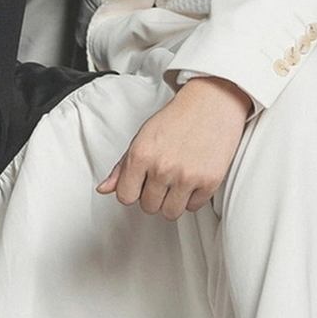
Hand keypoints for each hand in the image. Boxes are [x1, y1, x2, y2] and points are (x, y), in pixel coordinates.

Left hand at [97, 77, 250, 218]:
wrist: (212, 104)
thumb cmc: (177, 119)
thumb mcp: (142, 138)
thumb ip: (122, 167)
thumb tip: (104, 189)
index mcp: (141, 155)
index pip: (125, 197)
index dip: (133, 191)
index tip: (141, 184)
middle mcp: (162, 168)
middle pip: (149, 207)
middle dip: (154, 196)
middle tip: (163, 178)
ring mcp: (186, 176)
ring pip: (170, 213)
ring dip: (172, 201)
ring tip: (177, 182)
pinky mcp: (209, 182)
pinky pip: (194, 207)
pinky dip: (193, 198)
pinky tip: (193, 180)